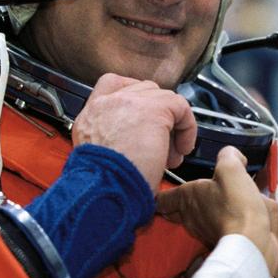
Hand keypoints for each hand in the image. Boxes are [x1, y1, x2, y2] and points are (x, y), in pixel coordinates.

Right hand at [72, 74, 196, 190]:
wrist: (106, 191)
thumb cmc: (104, 187)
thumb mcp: (100, 159)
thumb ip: (113, 141)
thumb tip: (136, 144)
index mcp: (90, 116)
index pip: (111, 86)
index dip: (134, 98)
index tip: (143, 118)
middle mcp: (106, 104)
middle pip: (142, 91)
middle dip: (156, 117)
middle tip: (161, 146)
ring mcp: (129, 102)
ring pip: (162, 98)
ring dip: (171, 125)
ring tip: (170, 153)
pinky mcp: (154, 109)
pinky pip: (180, 107)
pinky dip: (187, 128)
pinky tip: (181, 149)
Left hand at [157, 146, 277, 277]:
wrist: (253, 243)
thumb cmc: (237, 210)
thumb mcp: (231, 169)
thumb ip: (228, 156)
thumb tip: (231, 154)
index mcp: (187, 198)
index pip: (162, 198)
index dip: (158, 193)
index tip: (156, 190)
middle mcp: (192, 217)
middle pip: (177, 211)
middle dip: (178, 205)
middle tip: (179, 198)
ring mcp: (206, 232)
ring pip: (198, 220)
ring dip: (203, 212)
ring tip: (211, 202)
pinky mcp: (225, 241)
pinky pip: (218, 228)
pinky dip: (223, 221)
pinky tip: (235, 214)